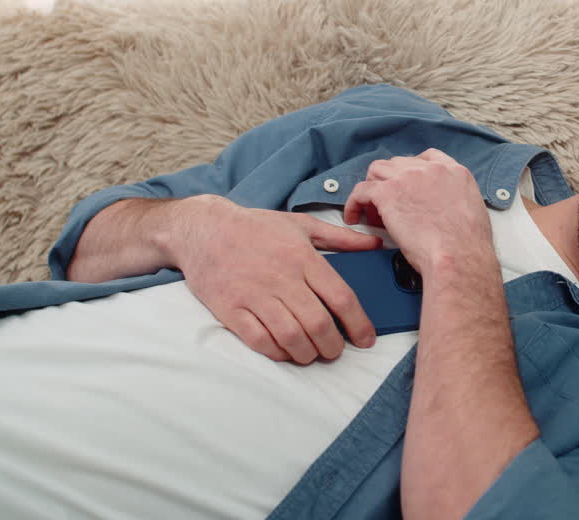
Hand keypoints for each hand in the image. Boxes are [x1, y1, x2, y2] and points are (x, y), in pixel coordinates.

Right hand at [170, 195, 381, 363]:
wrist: (204, 229)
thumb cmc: (255, 227)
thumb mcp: (301, 224)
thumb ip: (340, 237)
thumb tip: (374, 244)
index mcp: (303, 257)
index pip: (341, 297)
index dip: (359, 324)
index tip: (365, 339)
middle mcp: (281, 277)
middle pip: (318, 324)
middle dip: (333, 346)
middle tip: (336, 351)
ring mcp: (254, 294)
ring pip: (291, 336)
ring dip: (307, 353)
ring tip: (312, 353)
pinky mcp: (230, 309)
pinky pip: (259, 340)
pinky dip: (277, 352)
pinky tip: (285, 351)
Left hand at [343, 149, 496, 282]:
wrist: (458, 256)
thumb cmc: (466, 246)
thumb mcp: (473, 210)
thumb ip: (455, 199)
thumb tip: (442, 208)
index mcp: (454, 171)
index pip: (426, 158)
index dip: (411, 172)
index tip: (406, 185)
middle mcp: (430, 169)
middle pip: (398, 164)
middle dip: (391, 182)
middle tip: (389, 205)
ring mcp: (407, 178)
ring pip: (377, 171)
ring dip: (373, 188)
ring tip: (373, 211)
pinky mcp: (388, 193)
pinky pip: (361, 190)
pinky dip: (354, 203)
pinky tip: (354, 216)